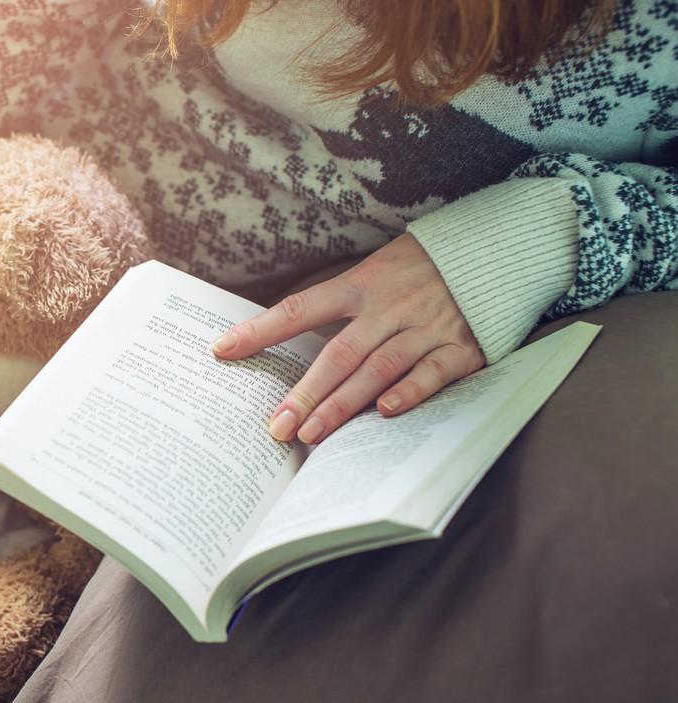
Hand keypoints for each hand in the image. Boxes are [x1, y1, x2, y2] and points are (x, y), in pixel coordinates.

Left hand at [213, 234, 484, 443]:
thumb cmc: (423, 267)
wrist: (500, 248)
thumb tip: (283, 334)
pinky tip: (385, 413)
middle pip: (339, 352)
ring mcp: (427, 326)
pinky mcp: (463, 346)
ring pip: (378, 368)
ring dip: (344, 403)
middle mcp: (390, 306)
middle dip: (305, 393)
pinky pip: (434, 372)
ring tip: (312, 434)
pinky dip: (410, 392)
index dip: (261, 330)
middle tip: (275, 427)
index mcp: (362, 283)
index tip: (222, 350)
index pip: (300, 309)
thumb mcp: (377, 270)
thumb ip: (339, 304)